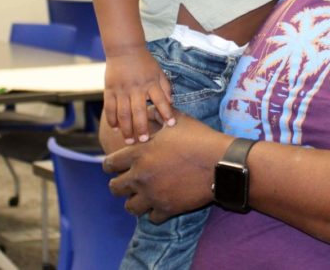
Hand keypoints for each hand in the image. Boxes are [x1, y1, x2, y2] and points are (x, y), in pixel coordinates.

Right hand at [101, 47, 174, 143]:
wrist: (125, 49)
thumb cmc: (145, 61)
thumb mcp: (159, 72)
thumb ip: (165, 87)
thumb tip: (171, 103)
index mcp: (151, 83)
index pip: (161, 100)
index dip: (166, 113)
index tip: (171, 125)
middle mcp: (136, 88)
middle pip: (139, 111)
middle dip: (142, 128)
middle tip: (145, 141)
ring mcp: (121, 90)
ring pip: (123, 113)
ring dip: (126, 129)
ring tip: (129, 140)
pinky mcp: (110, 90)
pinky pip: (109, 107)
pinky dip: (111, 119)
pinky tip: (115, 128)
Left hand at [103, 111, 230, 222]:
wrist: (220, 163)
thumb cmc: (199, 138)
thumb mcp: (176, 121)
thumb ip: (157, 116)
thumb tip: (147, 110)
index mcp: (138, 153)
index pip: (109, 164)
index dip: (111, 165)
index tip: (116, 166)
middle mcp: (140, 176)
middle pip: (114, 188)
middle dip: (120, 184)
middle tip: (129, 182)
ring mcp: (153, 194)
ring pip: (130, 207)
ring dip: (135, 201)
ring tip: (143, 196)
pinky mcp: (167, 208)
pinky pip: (151, 217)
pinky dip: (155, 212)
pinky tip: (161, 203)